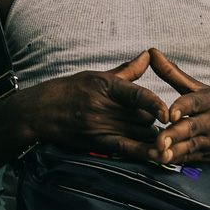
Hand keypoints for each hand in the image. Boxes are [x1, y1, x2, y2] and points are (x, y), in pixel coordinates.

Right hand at [16, 54, 170, 157]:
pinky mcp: (97, 142)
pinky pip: (126, 149)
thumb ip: (127, 70)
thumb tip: (149, 55)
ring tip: (159, 133)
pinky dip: (144, 152)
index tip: (168, 112)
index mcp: (106, 86)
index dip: (155, 104)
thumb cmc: (70, 90)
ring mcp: (100, 126)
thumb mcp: (97, 75)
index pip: (136, 95)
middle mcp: (103, 107)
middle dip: (152, 118)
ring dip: (151, 134)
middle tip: (155, 117)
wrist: (40, 111)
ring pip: (138, 132)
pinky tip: (158, 154)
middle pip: (142, 117)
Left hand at [148, 49, 209, 165]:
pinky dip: (178, 160)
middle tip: (159, 140)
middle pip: (193, 127)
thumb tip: (150, 52)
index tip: (170, 114)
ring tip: (159, 155)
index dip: (183, 107)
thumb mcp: (204, 89)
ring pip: (192, 146)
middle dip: (176, 134)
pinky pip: (192, 158)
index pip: (196, 101)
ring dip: (174, 151)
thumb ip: (174, 74)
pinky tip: (163, 161)